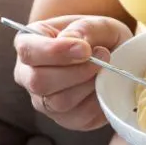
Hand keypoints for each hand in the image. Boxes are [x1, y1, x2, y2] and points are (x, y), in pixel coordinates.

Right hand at [12, 15, 133, 130]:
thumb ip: (85, 28)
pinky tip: (104, 87)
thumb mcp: (100, 25)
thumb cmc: (102, 39)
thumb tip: (71, 40)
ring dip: (88, 86)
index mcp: (29, 43)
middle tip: (103, 57)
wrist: (117, 61)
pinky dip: (97, 103)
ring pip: (58, 102)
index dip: (55, 51)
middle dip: (75, 72)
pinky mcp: (65, 119)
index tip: (85, 48)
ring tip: (105, 70)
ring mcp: (44, 101)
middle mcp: (28, 75)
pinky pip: (78, 118)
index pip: (28, 51)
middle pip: (39, 81)